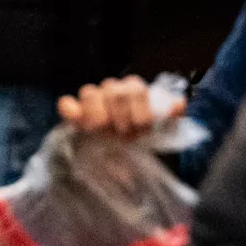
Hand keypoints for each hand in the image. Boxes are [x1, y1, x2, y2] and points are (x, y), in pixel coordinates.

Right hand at [58, 76, 181, 141]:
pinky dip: (70, 111)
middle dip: (121, 117)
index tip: (142, 131)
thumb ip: (169, 115)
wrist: (124, 158)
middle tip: (125, 136)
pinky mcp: (73, 115)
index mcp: (133, 91)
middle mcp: (112, 91)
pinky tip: (79, 125)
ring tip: (104, 133)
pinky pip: (66, 105)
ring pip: (90, 93)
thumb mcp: (162, 129)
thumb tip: (179, 104)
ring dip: (98, 115)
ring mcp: (91, 102)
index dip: (139, 110)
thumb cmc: (143, 139)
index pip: (135, 88)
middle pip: (113, 90)